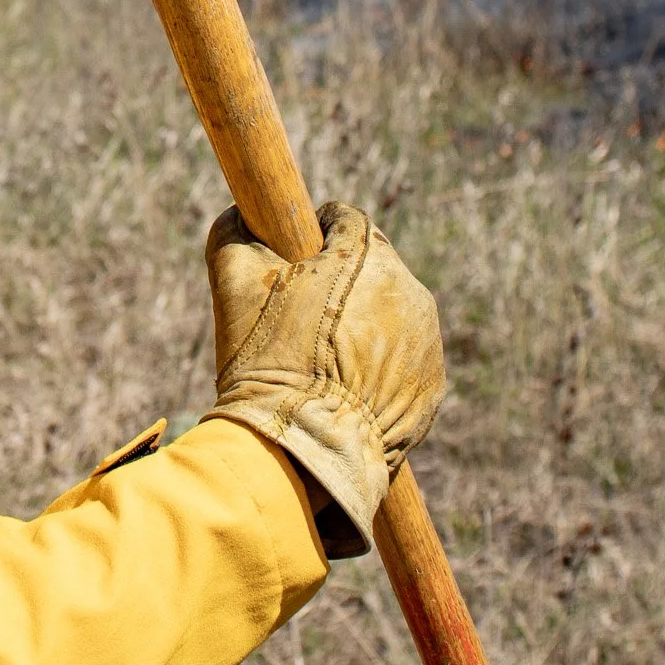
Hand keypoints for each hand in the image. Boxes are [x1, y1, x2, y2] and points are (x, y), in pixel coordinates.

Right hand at [204, 201, 445, 557]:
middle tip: (300, 317)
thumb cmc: (264, 362)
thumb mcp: (231, 282)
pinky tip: (343, 388)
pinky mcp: (433, 384)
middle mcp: (407, 289)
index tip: (294, 261)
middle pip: (372, 266)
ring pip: (390, 312)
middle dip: (340, 281)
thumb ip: (235, 230)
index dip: (314, 237)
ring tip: (320, 360)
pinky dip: (379, 365)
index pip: (345, 219)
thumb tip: (242, 213)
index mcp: (363, 254)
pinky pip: (404, 359)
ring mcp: (426, 340)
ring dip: (362, 323)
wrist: (301, 450)